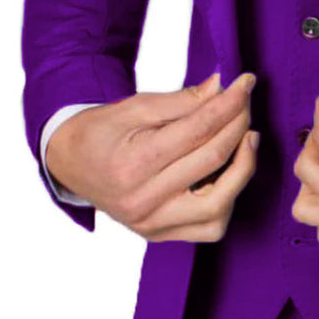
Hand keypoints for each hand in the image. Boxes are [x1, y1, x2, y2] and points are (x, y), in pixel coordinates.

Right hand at [45, 71, 259, 241]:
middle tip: (246, 103)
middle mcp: (143, 200)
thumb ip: (182, 101)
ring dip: (242, 168)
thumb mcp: (135, 106)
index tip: (246, 83)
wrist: (71, 164)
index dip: (229, 103)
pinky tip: (230, 173)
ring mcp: (152, 224)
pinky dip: (228, 199)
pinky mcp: (160, 235)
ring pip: (219, 204)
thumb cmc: (102, 132)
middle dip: (238, 125)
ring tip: (247, 138)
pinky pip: (210, 227)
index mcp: (133, 163)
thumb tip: (222, 88)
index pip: (198, 130)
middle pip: (212, 160)